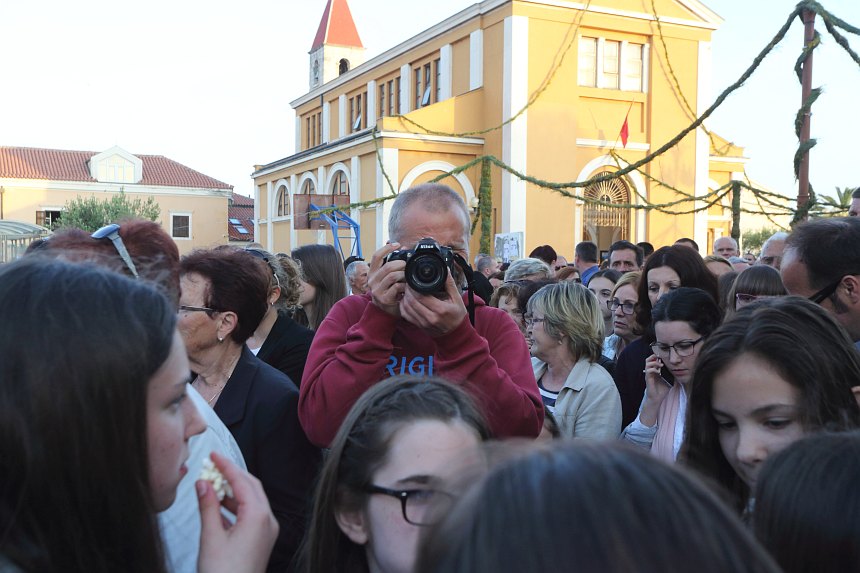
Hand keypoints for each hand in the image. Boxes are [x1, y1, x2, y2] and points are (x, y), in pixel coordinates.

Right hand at [197, 452, 278, 572]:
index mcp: (258, 516)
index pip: (242, 481)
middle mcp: (267, 521)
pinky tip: (217, 507)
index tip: (214, 455)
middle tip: (213, 465)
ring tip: (211, 485)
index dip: (226, 466)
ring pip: (251, 500)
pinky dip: (235, 506)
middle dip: (232, 474)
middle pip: (251, 487)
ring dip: (233, 490)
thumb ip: (208, 506)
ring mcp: (267, 531)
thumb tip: (203, 483)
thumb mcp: (210, 537)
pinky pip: (250, 514)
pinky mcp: (261, 540)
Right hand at [367, 242, 405, 317]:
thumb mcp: (387, 277)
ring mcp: (377, 290)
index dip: (387, 248)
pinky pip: (397, 287)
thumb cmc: (389, 291)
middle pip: (388, 266)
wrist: (386, 312)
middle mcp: (372, 280)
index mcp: (372, 272)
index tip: (397, 244)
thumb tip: (403, 247)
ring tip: (408, 277)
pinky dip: (404, 285)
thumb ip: (393, 263)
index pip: (376, 256)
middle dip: (401, 264)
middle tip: (408, 266)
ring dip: (404, 275)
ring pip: (392, 276)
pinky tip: (407, 287)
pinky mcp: (384, 299)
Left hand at [399, 271, 466, 335]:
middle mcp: (431, 318)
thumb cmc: (457, 316)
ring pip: (407, 309)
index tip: (412, 281)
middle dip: (407, 291)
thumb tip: (446, 270)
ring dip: (404, 298)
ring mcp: (424, 323)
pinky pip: (406, 316)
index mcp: (440, 309)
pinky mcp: (420, 326)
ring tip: (406, 291)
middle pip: (412, 302)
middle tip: (408, 284)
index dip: (413, 288)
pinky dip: (403, 307)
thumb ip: (450, 284)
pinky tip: (405, 301)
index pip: (421, 297)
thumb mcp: (457, 299)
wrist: (456, 334)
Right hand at [639, 354, 672, 426]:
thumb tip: (680, 371)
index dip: (657, 357)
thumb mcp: (669, 381)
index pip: (653, 360)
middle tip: (660, 358)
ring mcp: (648, 375)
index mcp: (655, 371)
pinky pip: (649, 371)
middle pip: (648, 360)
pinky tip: (659, 372)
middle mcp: (651, 372)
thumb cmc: (662, 390)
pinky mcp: (648, 379)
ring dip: (654, 362)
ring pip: (647, 363)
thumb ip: (672, 375)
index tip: (663, 357)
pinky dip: (654, 369)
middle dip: (653, 357)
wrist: (657, 398)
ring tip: (661, 365)